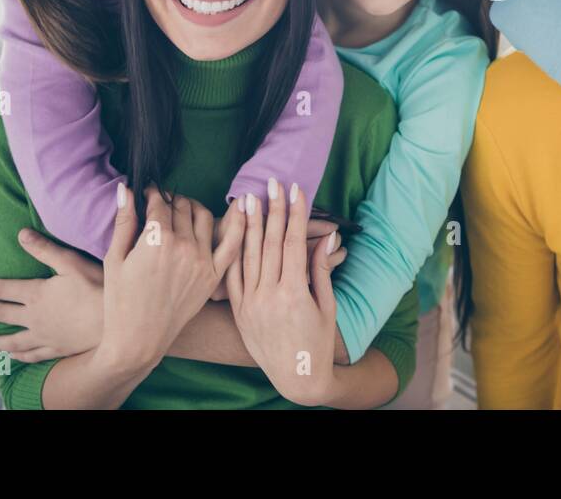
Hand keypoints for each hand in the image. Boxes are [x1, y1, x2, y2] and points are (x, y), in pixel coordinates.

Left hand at [0, 229, 105, 362]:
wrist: (112, 322)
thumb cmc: (96, 286)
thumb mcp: (71, 262)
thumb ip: (45, 249)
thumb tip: (21, 234)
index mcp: (37, 294)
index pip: (6, 290)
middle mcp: (34, 317)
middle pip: (4, 315)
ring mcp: (44, 336)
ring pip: (13, 340)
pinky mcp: (56, 349)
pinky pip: (31, 354)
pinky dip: (19, 355)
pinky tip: (13, 356)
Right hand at [99, 184, 242, 371]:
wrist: (139, 340)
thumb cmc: (120, 301)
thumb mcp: (114, 259)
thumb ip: (124, 221)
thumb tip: (125, 188)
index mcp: (156, 241)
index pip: (159, 203)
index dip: (151, 194)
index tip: (148, 192)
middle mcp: (183, 248)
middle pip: (181, 208)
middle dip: (170, 199)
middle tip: (162, 202)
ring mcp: (202, 262)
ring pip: (203, 217)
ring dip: (193, 206)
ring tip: (183, 208)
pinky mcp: (213, 276)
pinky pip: (233, 243)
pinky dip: (240, 222)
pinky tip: (244, 204)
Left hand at [225, 180, 341, 406]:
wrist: (296, 378)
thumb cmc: (318, 342)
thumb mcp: (327, 306)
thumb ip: (322, 270)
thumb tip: (328, 237)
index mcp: (294, 294)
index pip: (292, 243)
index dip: (295, 214)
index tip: (296, 190)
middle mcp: (268, 297)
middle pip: (269, 244)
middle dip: (272, 210)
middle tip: (273, 183)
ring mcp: (250, 305)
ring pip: (247, 256)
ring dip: (248, 225)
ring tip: (249, 199)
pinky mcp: (239, 312)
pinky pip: (232, 278)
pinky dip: (233, 253)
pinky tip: (233, 233)